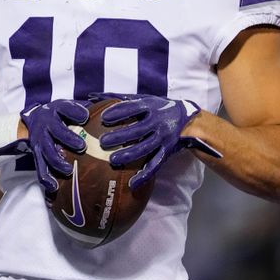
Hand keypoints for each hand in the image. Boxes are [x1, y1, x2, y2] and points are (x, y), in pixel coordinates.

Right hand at [0, 100, 88, 191]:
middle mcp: (46, 125)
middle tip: (81, 146)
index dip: (75, 112)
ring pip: (47, 152)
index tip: (85, 116)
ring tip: (69, 170)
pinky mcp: (36, 154)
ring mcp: (40, 141)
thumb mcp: (66, 106)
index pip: (65, 108)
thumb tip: (105, 110)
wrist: (33, 120)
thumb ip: (82, 108)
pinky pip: (40, 167)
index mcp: (56, 110)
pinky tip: (54, 187)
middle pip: (56, 131)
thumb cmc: (56, 114)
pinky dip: (46, 178)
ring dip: (58, 161)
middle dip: (68, 138)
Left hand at [99, 94, 221, 189]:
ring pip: (145, 148)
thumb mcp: (143, 98)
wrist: (188, 120)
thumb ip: (118, 98)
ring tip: (113, 160)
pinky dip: (144, 175)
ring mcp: (163, 138)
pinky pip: (155, 164)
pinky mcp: (166, 152)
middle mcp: (157, 122)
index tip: (103, 118)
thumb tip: (91, 96)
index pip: (132, 108)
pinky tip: (132, 183)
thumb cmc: (159, 107)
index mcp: (150, 106)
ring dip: (129, 155)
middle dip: (120, 136)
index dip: (118, 112)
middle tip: (103, 142)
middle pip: (137, 129)